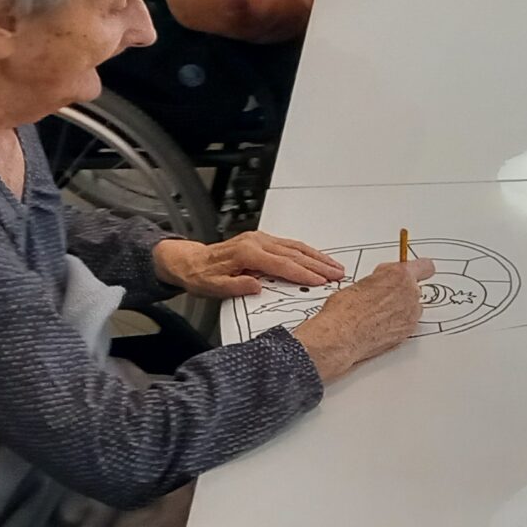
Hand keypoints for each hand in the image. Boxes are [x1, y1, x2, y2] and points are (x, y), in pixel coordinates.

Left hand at [152, 232, 345, 298]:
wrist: (190, 261)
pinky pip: (289, 245)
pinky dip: (307, 251)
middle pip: (294, 254)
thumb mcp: (213, 287)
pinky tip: (318, 258)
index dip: (303, 273)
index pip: (281, 264)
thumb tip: (257, 286)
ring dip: (317, 257)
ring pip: (295, 247)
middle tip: (337, 275)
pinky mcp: (262, 241)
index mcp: (246, 253)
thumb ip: (236, 287)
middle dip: (318, 265)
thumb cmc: (201, 275)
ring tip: (335, 267)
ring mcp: (260, 239)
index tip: (320, 281)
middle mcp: (256, 242)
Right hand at [288, 258, 426, 380]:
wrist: (340, 336)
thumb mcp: (362, 282)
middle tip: (383, 297)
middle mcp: (411, 293)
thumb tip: (382, 282)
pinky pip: (407, 322)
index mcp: (399, 275)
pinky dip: (397, 323)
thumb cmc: (345, 310)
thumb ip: (381, 280)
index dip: (419, 269)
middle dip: (402, 291)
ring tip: (378, 314)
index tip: (416, 271)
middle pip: (415, 288)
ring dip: (401, 309)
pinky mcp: (408, 331)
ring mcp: (411, 314)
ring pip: (412, 307)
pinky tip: (379, 325)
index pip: (425, 266)